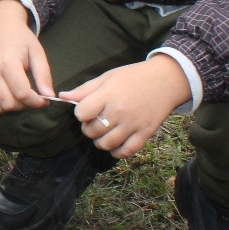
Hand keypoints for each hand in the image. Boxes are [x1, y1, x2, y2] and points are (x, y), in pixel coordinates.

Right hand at [0, 0, 53, 112]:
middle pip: (8, 103)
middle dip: (24, 105)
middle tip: (30, 97)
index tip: (44, 100)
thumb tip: (49, 96)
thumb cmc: (20, 38)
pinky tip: (1, 98)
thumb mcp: (37, 52)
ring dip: (9, 108)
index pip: (22, 94)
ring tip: (16, 97)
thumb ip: (43, 74)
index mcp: (8, 63)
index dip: (37, 102)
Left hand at [60, 57, 190, 158]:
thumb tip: (62, 96)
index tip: (87, 109)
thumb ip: (85, 89)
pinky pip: (126, 151)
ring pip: (106, 144)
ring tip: (104, 132)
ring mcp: (133, 124)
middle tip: (95, 121)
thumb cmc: (133, 76)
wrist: (166, 80)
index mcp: (108, 95)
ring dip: (100, 141)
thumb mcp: (107, 77)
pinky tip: (115, 144)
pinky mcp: (145, 134)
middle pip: (92, 131)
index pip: (82, 113)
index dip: (80, 113)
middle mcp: (119, 112)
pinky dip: (117, 152)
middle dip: (88, 128)